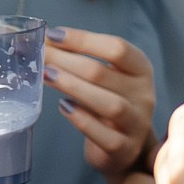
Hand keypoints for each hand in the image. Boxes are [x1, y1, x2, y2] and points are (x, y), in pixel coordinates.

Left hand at [44, 25, 157, 183]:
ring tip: (47, 76)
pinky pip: (104, 135)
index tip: (53, 35)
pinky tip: (64, 107)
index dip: (83, 40)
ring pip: (109, 104)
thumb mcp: (103, 78)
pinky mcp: (125, 148)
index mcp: (140, 71)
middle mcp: (144, 95)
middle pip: (104, 73)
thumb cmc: (108, 102)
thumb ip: (79, 59)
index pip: (117, 48)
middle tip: (39, 56)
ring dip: (74, 87)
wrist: (126, 146)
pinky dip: (82, 120)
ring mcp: (137, 124)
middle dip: (66, 61)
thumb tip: (42, 41)